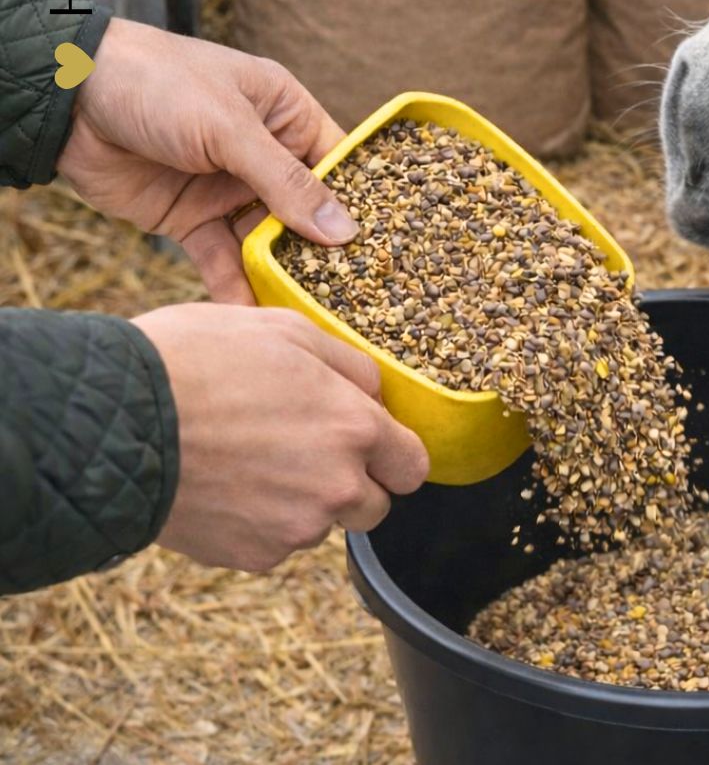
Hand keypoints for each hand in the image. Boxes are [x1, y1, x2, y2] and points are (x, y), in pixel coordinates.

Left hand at [58, 18, 357, 302]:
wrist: (69, 99)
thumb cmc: (160, 83)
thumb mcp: (230, 128)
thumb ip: (284, 183)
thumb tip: (343, 231)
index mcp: (286, 114)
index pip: (338, 165)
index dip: (360, 205)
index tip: (388, 251)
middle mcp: (264, 153)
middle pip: (306, 211)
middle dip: (325, 251)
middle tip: (354, 298)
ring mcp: (227, 189)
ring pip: (268, 241)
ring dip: (284, 274)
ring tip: (311, 316)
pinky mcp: (191, 220)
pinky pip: (222, 259)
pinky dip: (235, 287)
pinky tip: (254, 318)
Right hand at [135, 304, 428, 570]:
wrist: (118, 420)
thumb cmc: (199, 361)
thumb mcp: (286, 330)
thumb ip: (347, 365)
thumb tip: (375, 392)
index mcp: (354, 428)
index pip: (412, 465)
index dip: (393, 452)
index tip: (371, 442)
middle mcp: (336, 487)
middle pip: (374, 504)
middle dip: (352, 479)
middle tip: (303, 445)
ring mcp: (293, 529)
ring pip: (321, 523)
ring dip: (303, 499)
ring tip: (251, 456)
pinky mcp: (251, 556)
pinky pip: (275, 542)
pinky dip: (259, 520)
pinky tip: (226, 482)